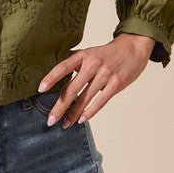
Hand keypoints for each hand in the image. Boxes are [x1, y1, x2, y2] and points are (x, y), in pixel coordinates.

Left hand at [37, 33, 154, 127]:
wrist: (133, 48)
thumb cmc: (107, 53)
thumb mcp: (89, 52)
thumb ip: (74, 59)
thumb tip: (54, 65)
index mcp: (83, 56)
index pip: (63, 67)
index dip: (51, 78)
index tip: (40, 89)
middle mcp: (92, 64)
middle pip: (72, 88)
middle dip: (60, 106)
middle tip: (50, 119)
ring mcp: (105, 75)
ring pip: (85, 98)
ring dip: (73, 113)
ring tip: (64, 124)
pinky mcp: (116, 84)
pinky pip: (100, 101)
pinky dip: (90, 112)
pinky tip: (81, 120)